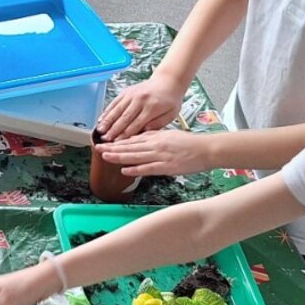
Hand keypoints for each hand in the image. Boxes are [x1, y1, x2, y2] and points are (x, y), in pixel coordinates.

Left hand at [94, 130, 214, 176]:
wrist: (206, 149)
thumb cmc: (189, 143)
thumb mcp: (169, 135)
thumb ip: (154, 137)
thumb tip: (139, 139)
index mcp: (156, 136)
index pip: (132, 138)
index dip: (117, 141)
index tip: (105, 142)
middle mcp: (156, 144)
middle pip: (130, 146)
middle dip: (113, 147)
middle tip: (98, 148)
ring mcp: (160, 155)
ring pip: (136, 156)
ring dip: (119, 156)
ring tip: (106, 156)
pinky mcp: (166, 166)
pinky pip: (148, 168)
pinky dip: (135, 169)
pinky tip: (124, 170)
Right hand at [97, 76, 186, 140]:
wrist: (168, 81)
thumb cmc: (170, 100)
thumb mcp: (170, 114)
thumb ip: (157, 124)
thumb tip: (143, 132)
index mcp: (152, 107)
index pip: (136, 124)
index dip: (125, 135)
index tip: (117, 143)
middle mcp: (140, 100)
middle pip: (124, 118)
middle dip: (113, 130)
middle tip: (105, 140)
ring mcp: (131, 94)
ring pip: (116, 110)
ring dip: (107, 121)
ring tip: (99, 131)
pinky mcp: (126, 92)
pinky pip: (114, 102)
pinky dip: (107, 111)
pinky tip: (101, 119)